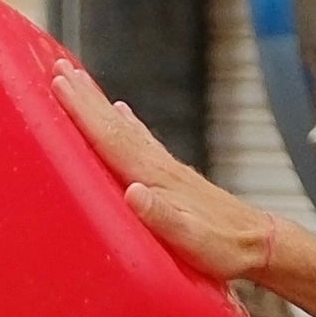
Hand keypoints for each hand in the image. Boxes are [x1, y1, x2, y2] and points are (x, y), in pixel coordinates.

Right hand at [54, 67, 281, 284]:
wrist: (257, 243)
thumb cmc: (223, 248)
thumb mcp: (194, 241)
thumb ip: (163, 217)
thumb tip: (134, 192)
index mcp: (156, 180)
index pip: (112, 139)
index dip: (84, 113)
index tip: (60, 85)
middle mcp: (159, 166)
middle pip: (115, 125)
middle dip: (85, 97)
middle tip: (58, 67)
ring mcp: (166, 168)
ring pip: (125, 127)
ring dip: (99, 103)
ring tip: (78, 80)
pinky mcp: (171, 175)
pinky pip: (139, 139)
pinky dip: (125, 122)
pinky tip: (120, 112)